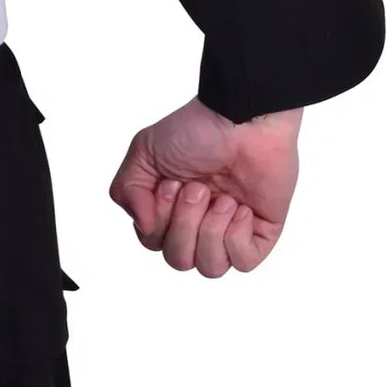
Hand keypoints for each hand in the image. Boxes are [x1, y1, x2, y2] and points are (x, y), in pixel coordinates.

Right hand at [109, 97, 300, 276]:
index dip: (159, 219)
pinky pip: (242, 262)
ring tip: (221, 197)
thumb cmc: (197, 129)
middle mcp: (196, 222)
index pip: (152, 241)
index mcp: (169, 206)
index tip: (171, 183)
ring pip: (210, 267)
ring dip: (210, 229)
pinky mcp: (259, 232)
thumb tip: (144, 225)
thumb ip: (127, 190)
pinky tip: (239, 207)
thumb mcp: (144, 151)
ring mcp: (228, 229)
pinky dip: (235, 235)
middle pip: (179, 260)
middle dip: (185, 223)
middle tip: (197, 188)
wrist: (243, 119)